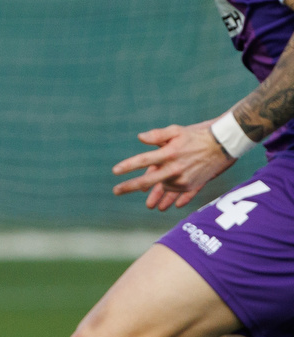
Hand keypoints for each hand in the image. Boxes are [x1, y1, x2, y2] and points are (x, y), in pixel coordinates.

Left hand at [112, 120, 234, 210]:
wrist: (222, 145)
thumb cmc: (196, 136)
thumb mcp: (176, 130)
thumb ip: (157, 135)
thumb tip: (139, 137)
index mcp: (169, 153)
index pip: (144, 160)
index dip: (128, 166)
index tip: (115, 171)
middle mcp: (175, 168)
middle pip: (148, 181)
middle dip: (130, 186)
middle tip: (116, 191)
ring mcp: (184, 178)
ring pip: (164, 188)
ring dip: (155, 195)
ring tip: (148, 205)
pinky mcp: (193, 184)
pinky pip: (179, 194)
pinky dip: (173, 198)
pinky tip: (167, 206)